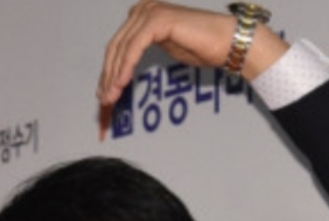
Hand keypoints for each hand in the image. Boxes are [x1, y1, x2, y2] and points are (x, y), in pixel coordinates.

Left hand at [97, 1, 288, 105]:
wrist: (225, 42)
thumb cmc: (200, 47)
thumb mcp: (163, 51)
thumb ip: (140, 55)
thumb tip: (118, 73)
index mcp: (141, 16)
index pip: (117, 47)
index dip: (107, 73)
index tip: (103, 97)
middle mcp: (142, 10)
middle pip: (115, 48)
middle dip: (107, 78)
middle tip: (104, 102)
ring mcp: (149, 12)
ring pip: (122, 48)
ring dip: (114, 76)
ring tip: (110, 98)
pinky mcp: (158, 20)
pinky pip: (134, 47)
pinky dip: (125, 67)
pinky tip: (121, 83)